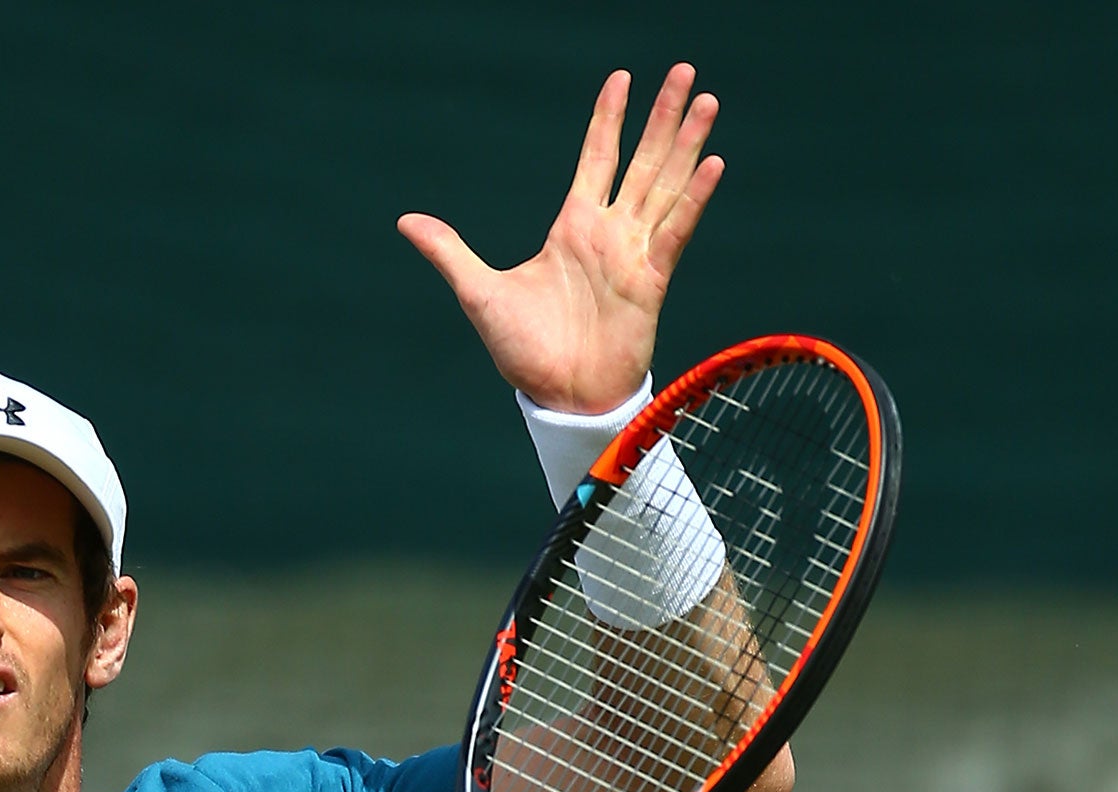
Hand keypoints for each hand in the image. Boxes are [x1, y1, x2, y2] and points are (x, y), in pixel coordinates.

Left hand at [399, 64, 723, 413]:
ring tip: (706, 100)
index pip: (596, 157)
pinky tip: (712, 164)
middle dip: (662, 117)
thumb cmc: (524, 351)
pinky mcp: (651, 282)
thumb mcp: (478, 293)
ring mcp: (634, 255)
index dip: (609, 118)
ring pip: (666, 185)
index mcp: (572, 229)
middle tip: (683, 69)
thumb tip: (405, 221)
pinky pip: (675, 232)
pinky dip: (694, 199)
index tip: (622, 78)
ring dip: (687, 144)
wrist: (557, 396)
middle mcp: (609, 234)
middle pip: (642, 160)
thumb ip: (449, 252)